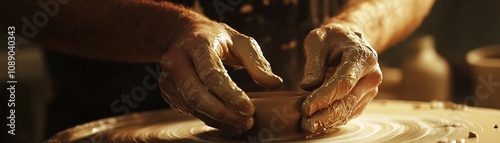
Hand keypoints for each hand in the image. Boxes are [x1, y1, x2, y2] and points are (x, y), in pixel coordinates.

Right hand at [158, 21, 282, 135]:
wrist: (185, 35)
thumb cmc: (217, 39)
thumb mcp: (241, 42)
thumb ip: (257, 62)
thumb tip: (274, 83)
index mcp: (197, 44)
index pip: (211, 73)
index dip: (230, 94)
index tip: (248, 109)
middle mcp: (177, 60)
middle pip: (196, 94)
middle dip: (222, 113)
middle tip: (246, 122)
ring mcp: (169, 77)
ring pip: (192, 106)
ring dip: (218, 120)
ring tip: (241, 125)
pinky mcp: (168, 91)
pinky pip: (190, 110)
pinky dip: (210, 119)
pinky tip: (228, 122)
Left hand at [300, 23, 381, 133]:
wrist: (350, 39)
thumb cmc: (332, 38)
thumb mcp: (318, 39)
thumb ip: (313, 62)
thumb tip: (308, 86)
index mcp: (362, 57)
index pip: (343, 82)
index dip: (324, 97)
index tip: (306, 108)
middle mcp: (371, 75)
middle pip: (348, 101)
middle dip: (325, 116)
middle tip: (305, 124)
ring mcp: (370, 89)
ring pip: (349, 110)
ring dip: (328, 122)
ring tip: (308, 127)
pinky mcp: (364, 98)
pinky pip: (349, 113)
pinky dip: (333, 121)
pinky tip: (318, 125)